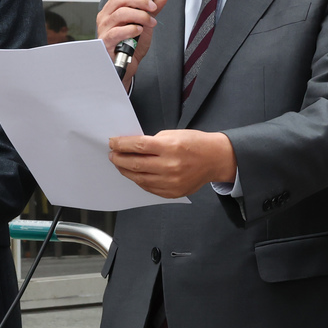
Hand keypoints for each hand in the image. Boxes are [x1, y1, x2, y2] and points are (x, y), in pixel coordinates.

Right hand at [96, 0, 169, 86]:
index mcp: (113, 9)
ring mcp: (104, 29)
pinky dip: (131, 29)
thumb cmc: (131, 44)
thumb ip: (152, 9)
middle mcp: (106, 16)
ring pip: (121, 13)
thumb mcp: (145, 23)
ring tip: (150, 23)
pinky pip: (117, 32)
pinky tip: (139, 31)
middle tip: (153, 7)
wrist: (126, 65)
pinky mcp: (106, 42)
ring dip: (140, 16)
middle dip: (141, 0)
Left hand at [109, 129, 235, 197]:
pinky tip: (135, 174)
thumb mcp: (174, 134)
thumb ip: (153, 142)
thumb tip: (132, 148)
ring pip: (139, 178)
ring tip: (120, 164)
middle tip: (113, 155)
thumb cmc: (196, 144)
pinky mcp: (172, 193)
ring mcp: (171, 182)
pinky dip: (139, 180)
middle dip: (119, 159)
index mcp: (170, 147)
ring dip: (126, 171)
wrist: (215, 159)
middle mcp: (170, 166)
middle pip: (135, 164)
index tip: (112, 142)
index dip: (121, 144)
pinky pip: (149, 188)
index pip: (138, 146)